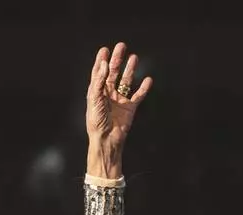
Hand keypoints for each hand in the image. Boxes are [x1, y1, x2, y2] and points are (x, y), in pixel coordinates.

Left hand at [85, 42, 152, 175]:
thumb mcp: (94, 99)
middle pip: (113, 73)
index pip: (99, 73)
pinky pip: (138, 96)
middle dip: (117, 60)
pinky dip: (144, 88)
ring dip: (130, 69)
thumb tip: (105, 63)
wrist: (106, 140)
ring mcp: (119, 101)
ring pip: (126, 81)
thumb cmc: (96, 121)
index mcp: (97, 92)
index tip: (105, 49)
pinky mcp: (130, 108)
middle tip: (121, 46)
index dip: (101, 61)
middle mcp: (108, 95)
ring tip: (134, 57)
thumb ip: (99, 81)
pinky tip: (148, 79)